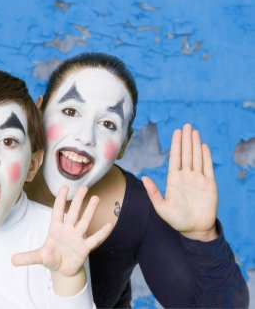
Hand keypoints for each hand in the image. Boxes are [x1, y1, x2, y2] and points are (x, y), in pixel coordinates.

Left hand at [12, 186, 112, 295]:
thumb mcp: (38, 257)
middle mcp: (68, 230)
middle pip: (73, 212)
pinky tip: (110, 224)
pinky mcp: (85, 248)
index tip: (64, 187)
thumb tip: (11, 260)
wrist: (62, 270)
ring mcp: (77, 238)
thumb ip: (27, 257)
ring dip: (90, 210)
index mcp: (56, 229)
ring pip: (84, 222)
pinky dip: (102, 232)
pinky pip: (94, 239)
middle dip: (78, 200)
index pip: (58, 211)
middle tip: (84, 187)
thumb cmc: (51, 258)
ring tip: (96, 198)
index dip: (60, 199)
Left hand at [142, 123, 217, 240]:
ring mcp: (198, 179)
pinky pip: (208, 167)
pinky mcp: (209, 184)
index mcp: (173, 180)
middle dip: (186, 140)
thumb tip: (144, 178)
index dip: (176, 145)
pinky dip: (206, 156)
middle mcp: (186, 176)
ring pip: (197, 157)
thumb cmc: (176, 220)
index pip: (175, 158)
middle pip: (186, 154)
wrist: (195, 229)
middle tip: (186, 125)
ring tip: (195, 131)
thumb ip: (153, 192)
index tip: (176, 132)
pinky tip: (204, 146)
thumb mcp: (161, 207)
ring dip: (196, 144)